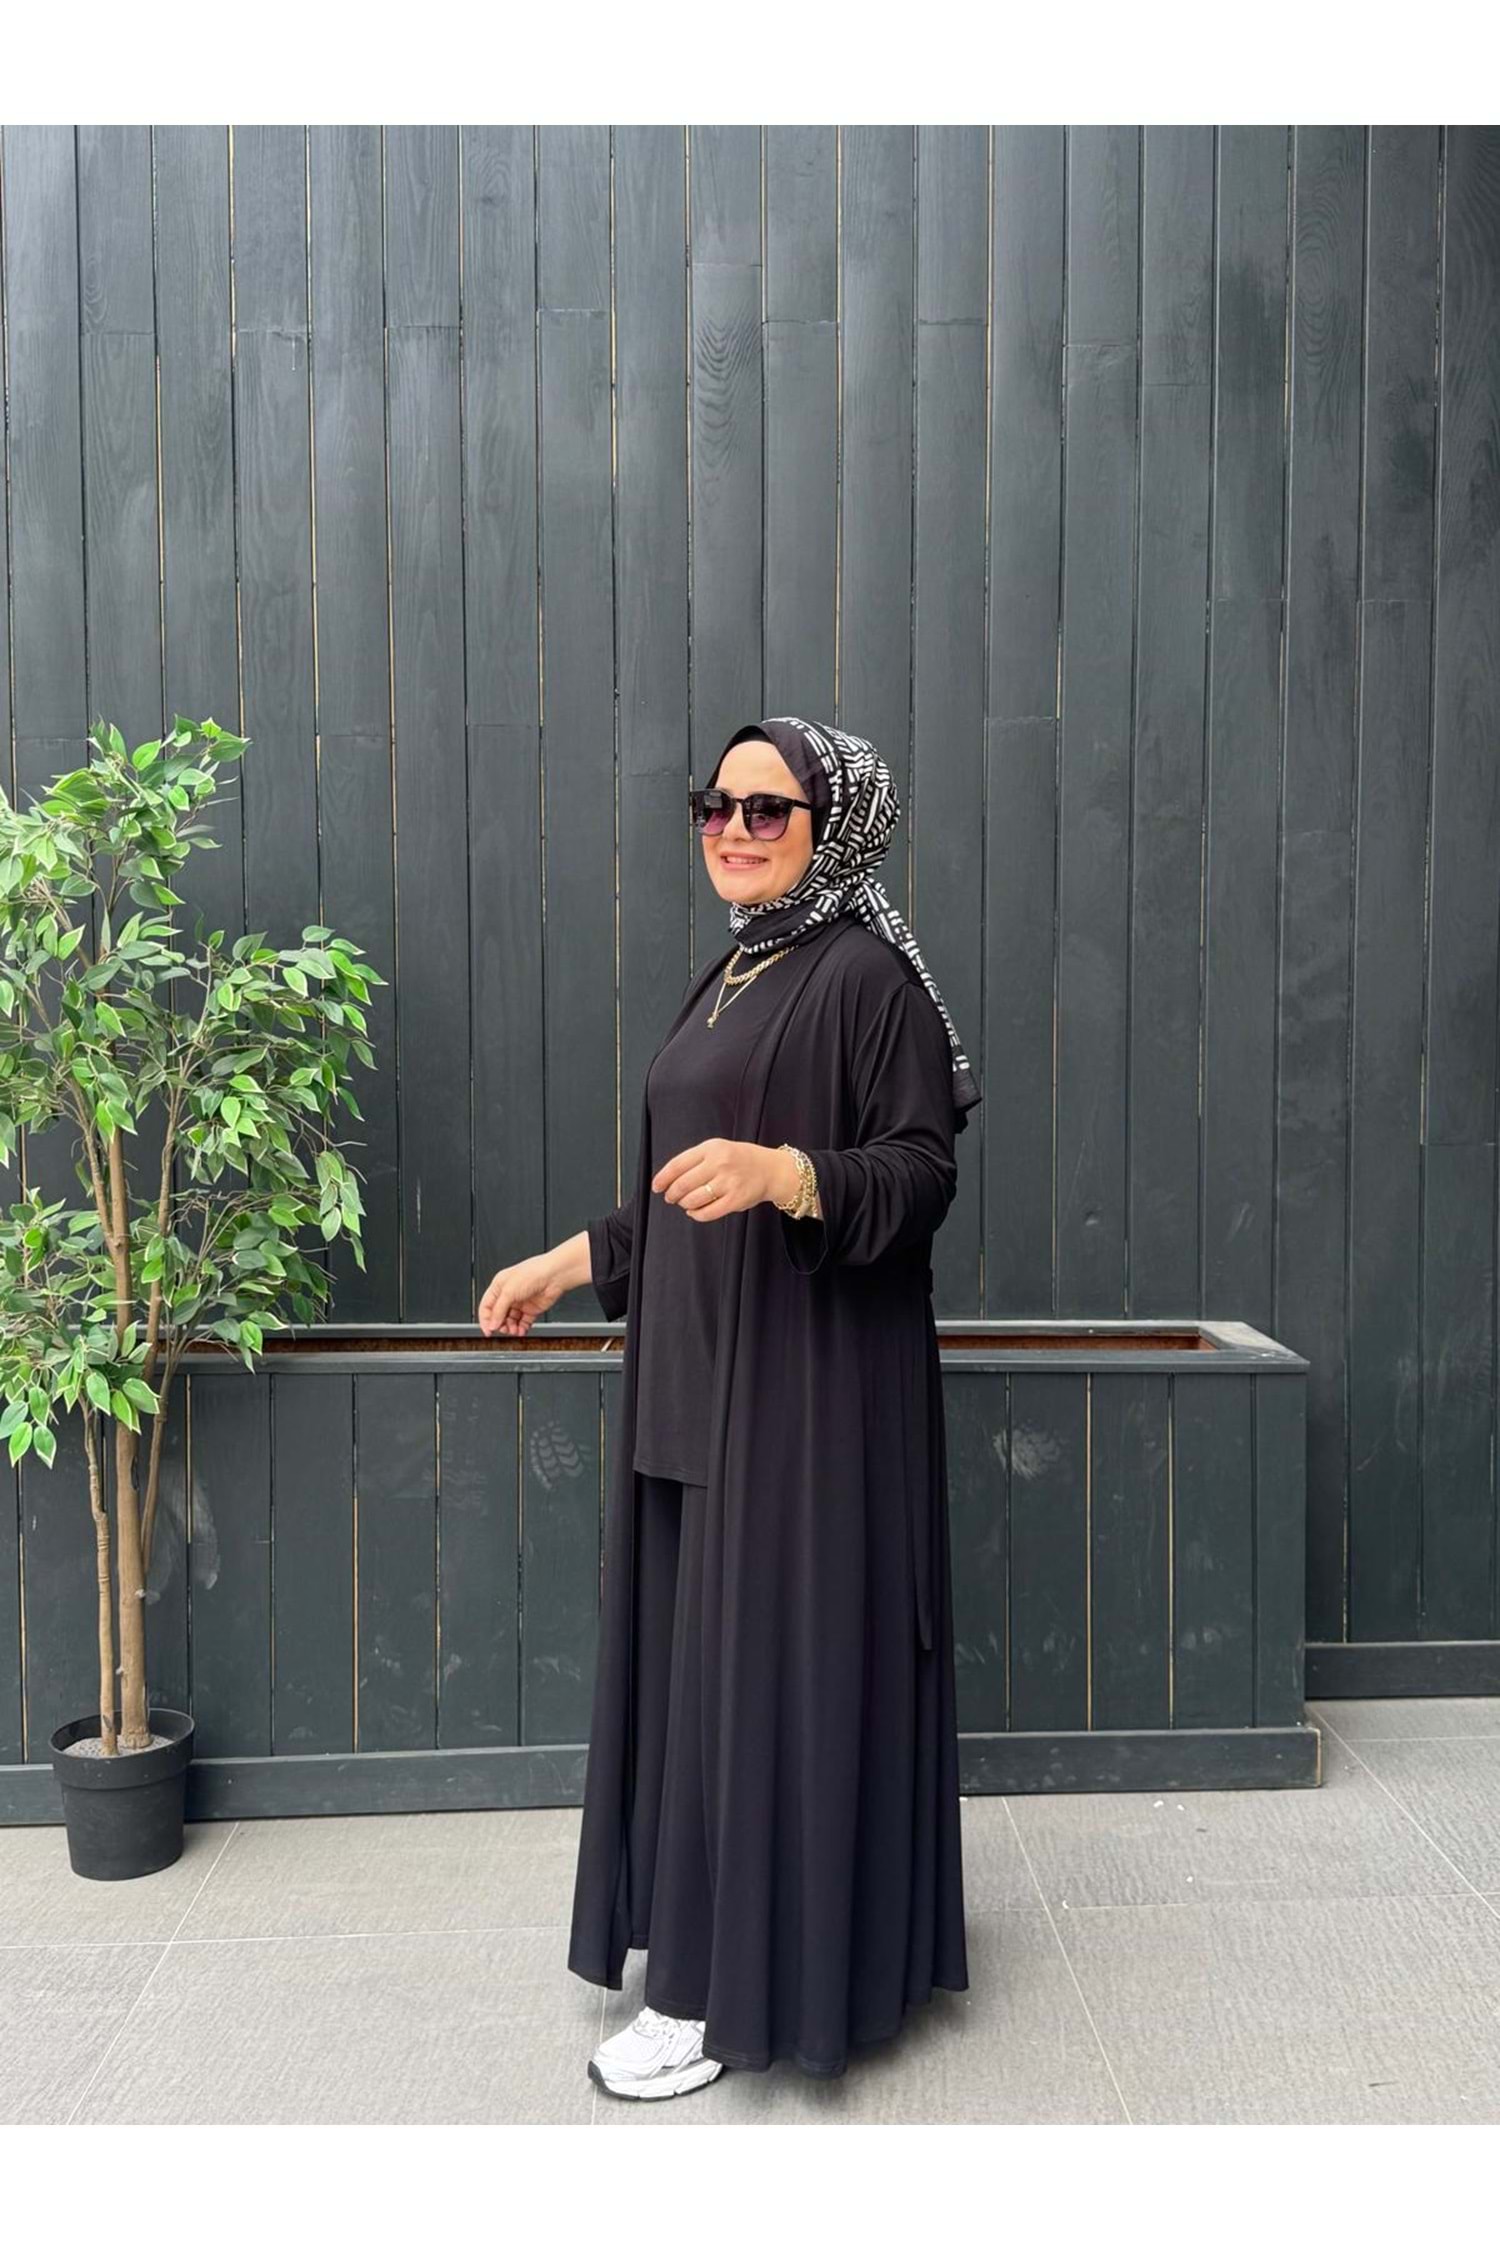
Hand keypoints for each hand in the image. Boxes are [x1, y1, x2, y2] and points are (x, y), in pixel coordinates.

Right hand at [477, 1252, 567, 1336]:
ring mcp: (520, 1302)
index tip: (488, 1331)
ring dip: (511, 1328)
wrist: (554, 1276)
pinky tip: (522, 1331)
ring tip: (514, 1331)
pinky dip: (521, 1328)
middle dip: (499, 1324)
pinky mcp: (531, 1309)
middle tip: (503, 1330)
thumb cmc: (532, 1274)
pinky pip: (523, 1322)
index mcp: (499, 1286)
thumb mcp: (509, 1291)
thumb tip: (492, 1324)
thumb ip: (499, 1310)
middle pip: (498, 1315)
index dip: (485, 1320)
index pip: (487, 1306)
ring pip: (510, 1320)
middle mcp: (509, 1294)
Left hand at [651, 1137, 777, 1222]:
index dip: (663, 1178)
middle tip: (670, 1197)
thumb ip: (696, 1160)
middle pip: (683, 1184)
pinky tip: (695, 1212)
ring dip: (684, 1204)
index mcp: (712, 1148)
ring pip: (693, 1199)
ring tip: (685, 1203)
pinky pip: (708, 1212)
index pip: (678, 1164)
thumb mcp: (719, 1149)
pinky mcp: (735, 1200)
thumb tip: (669, 1179)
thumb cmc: (741, 1160)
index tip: (656, 1186)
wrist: (771, 1169)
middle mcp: (720, 1163)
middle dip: (672, 1194)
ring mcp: (728, 1182)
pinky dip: (696, 1214)